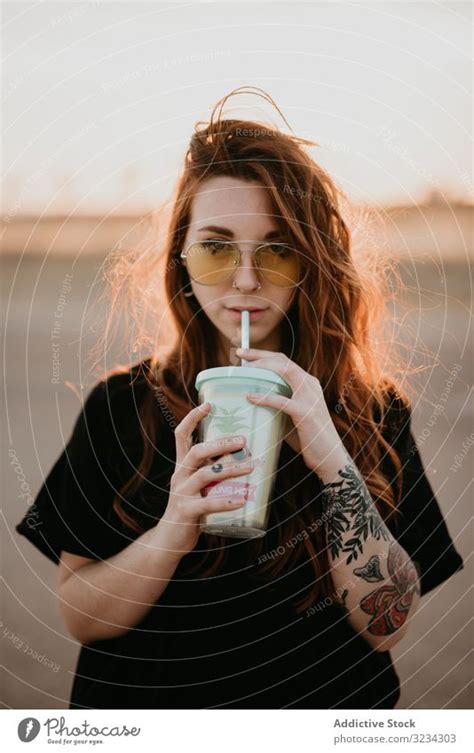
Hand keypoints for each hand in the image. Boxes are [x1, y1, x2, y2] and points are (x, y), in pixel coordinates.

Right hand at [157, 403, 254, 558]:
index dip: (193, 418)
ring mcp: (181, 493)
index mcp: (182, 465)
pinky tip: (243, 500)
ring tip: (252, 467)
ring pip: (206, 474)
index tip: (209, 404)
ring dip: (231, 469)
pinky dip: (227, 501)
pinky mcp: (186, 511)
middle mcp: (180, 475)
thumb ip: (213, 471)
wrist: (170, 539)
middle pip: (197, 451)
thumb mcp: (199, 485)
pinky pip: (208, 503)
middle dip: (221, 443)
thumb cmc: (191, 508)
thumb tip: (242, 456)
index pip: (181, 435)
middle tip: (244, 440)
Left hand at [235, 347, 346, 475]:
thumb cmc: (308, 437)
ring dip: (262, 368)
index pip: (284, 361)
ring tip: (243, 370)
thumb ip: (279, 403)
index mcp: (308, 383)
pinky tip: (250, 397)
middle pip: (283, 361)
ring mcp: (309, 398)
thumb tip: (251, 399)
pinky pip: (282, 401)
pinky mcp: (306, 413)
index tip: (244, 354)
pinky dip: (264, 397)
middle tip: (239, 354)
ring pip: (285, 371)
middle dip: (259, 355)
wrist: (329, 456)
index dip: (263, 354)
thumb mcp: (293, 414)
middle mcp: (310, 385)